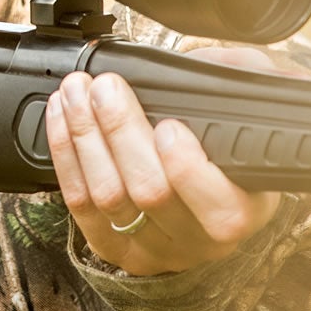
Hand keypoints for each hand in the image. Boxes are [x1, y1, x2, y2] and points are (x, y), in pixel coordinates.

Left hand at [44, 48, 287, 274]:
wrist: (193, 186)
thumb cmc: (220, 143)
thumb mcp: (248, 110)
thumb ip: (240, 80)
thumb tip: (206, 62)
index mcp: (244, 210)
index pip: (221, 210)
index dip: (188, 170)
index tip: (168, 127)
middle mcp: (199, 239)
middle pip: (151, 192)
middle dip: (121, 131)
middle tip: (107, 88)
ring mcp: (152, 248)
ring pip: (109, 196)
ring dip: (86, 137)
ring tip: (77, 93)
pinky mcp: (110, 246)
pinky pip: (80, 203)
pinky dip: (66, 155)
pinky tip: (63, 118)